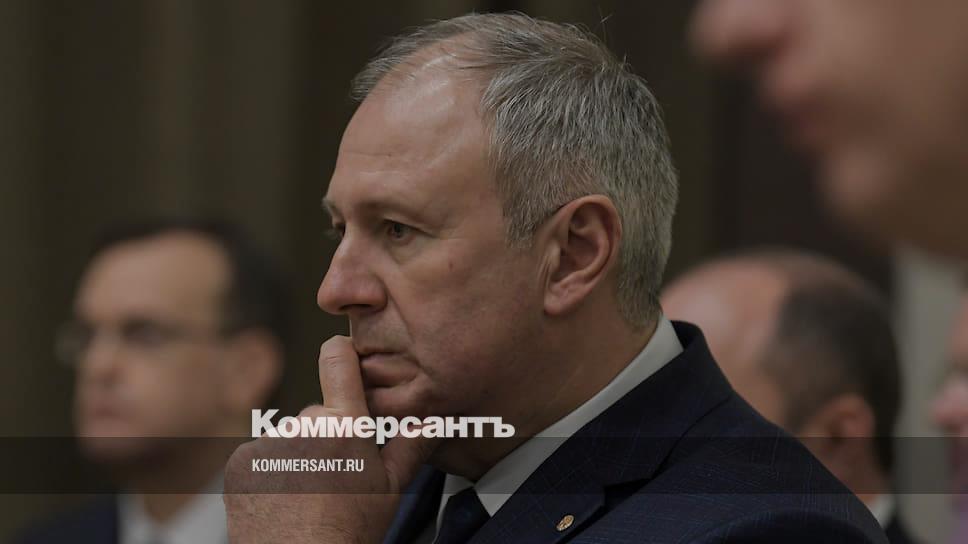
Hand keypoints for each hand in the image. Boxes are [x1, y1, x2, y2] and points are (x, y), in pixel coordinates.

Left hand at [223, 336, 439, 543]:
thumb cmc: (349, 532)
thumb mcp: (390, 489)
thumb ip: (410, 444)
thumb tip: (432, 417)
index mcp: (345, 425)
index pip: (338, 358)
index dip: (341, 353)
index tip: (344, 356)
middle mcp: (304, 424)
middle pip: (318, 413)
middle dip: (326, 433)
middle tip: (335, 475)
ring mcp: (269, 441)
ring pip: (289, 436)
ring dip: (297, 454)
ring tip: (307, 493)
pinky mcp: (241, 460)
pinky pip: (261, 453)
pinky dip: (270, 470)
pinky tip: (283, 497)